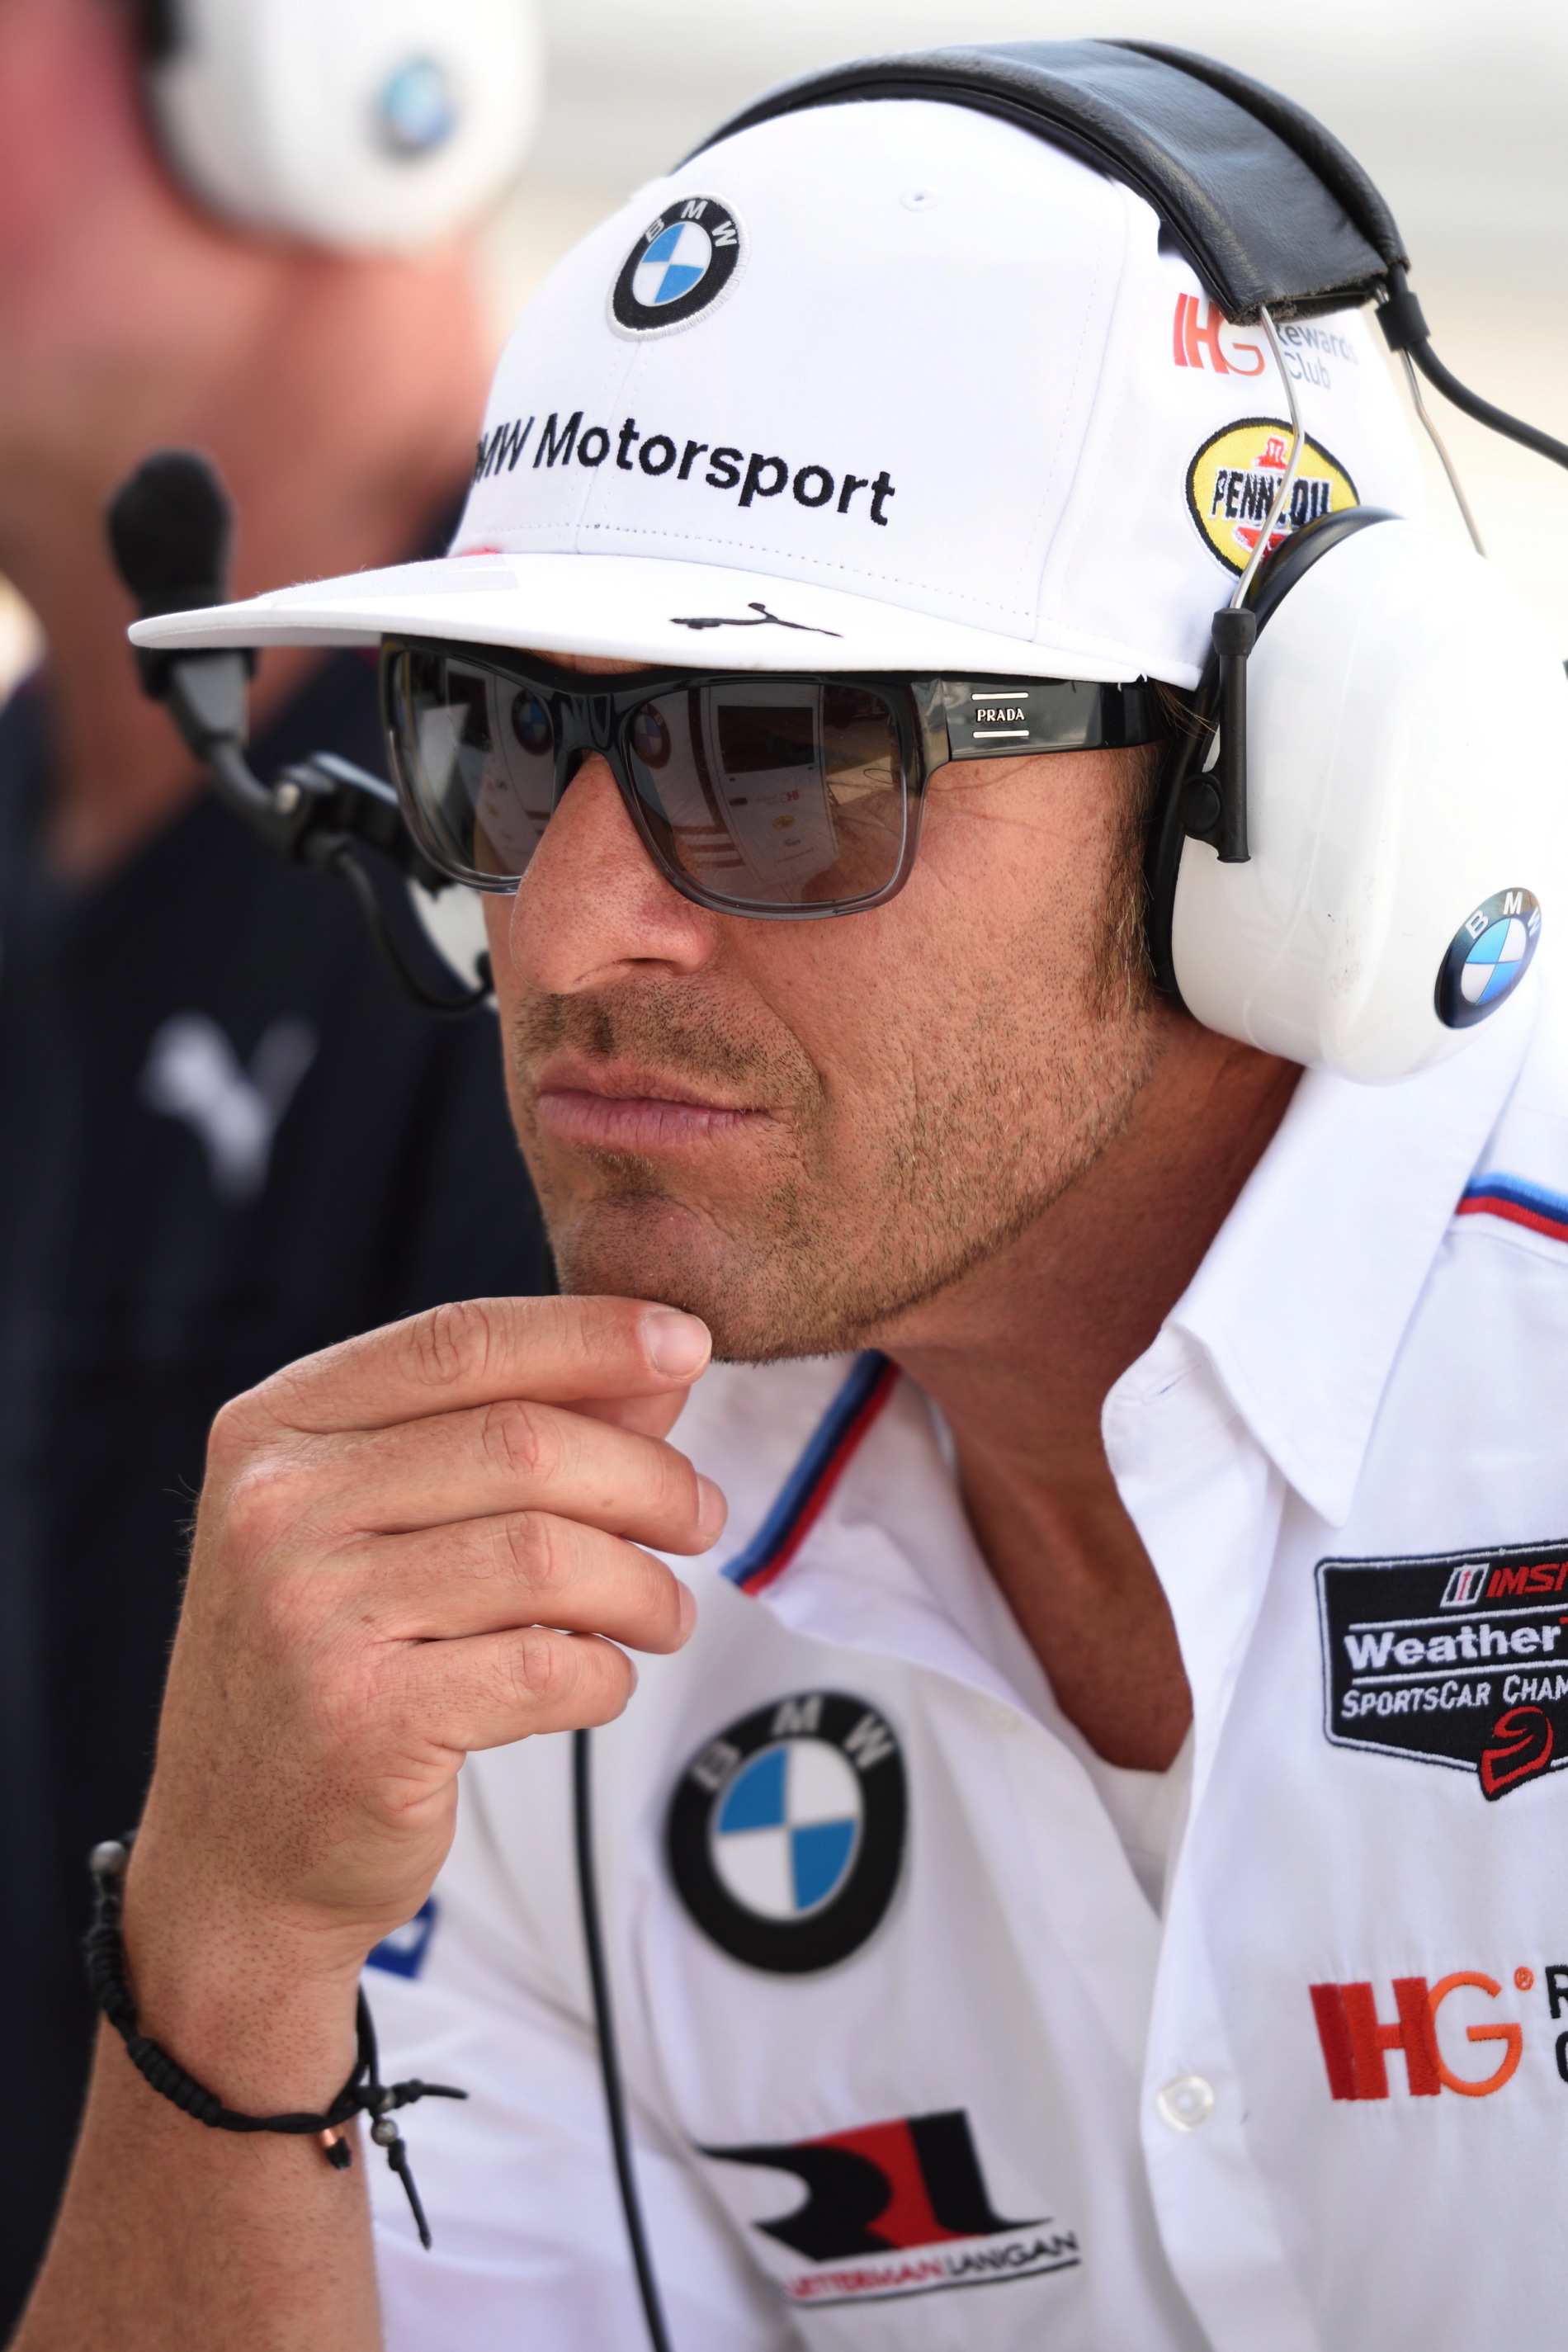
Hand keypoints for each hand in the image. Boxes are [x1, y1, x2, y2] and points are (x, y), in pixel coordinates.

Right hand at [124, 1295, 719, 2048]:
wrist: (236, 1856)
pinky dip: (604, 1674)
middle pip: (524, 1444)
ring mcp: (311, 1617)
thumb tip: (656, 1375)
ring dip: (642, 1587)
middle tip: (699, 1517)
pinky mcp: (365, 1723)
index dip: (589, 1335)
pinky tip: (597, 1681)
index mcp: (275, 1431)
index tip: (687, 1344)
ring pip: (550, 1556)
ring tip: (662, 1613)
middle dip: (647, 1478)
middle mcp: (277, 1510)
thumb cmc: (329, 1666)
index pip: (459, 1342)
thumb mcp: (383, 1522)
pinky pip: (548, 1667)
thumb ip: (508, 1433)